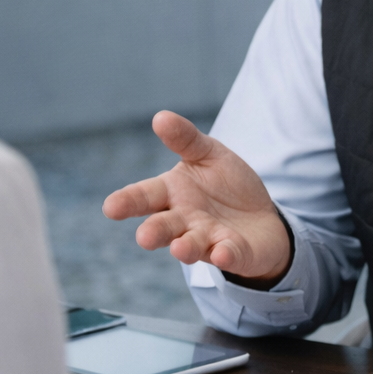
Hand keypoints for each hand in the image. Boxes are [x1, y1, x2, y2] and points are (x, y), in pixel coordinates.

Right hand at [103, 112, 290, 284]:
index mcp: (172, 193)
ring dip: (186, 248)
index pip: (145, 196)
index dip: (127, 202)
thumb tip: (160, 117)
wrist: (262, 216)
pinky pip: (228, 255)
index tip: (110, 208)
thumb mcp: (208, 154)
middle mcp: (184, 221)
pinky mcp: (233, 253)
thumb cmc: (226, 184)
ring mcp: (208, 239)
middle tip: (144, 237)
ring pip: (192, 245)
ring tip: (179, 249)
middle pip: (163, 227)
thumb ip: (186, 139)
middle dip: (153, 232)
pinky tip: (222, 254)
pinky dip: (226, 255)